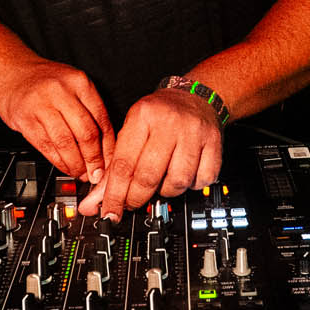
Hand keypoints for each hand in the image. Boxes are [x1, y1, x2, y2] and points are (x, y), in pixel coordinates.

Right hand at [0, 59, 113, 182]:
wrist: (13, 71)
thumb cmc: (46, 81)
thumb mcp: (73, 86)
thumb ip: (89, 110)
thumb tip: (105, 147)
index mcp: (80, 83)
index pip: (101, 120)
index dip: (108, 147)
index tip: (110, 162)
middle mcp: (61, 92)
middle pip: (85, 133)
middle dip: (94, 159)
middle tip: (96, 173)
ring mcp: (41, 105)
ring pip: (65, 143)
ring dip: (76, 164)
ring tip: (80, 173)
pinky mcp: (24, 119)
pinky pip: (46, 146)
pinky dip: (58, 162)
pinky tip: (64, 166)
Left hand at [79, 88, 222, 220]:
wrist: (195, 96)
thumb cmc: (160, 115)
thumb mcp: (131, 131)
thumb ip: (113, 168)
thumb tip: (94, 204)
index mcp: (143, 116)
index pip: (124, 165)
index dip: (114, 195)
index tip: (109, 213)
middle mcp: (169, 123)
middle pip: (149, 177)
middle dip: (136, 199)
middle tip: (131, 204)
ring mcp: (194, 133)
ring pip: (177, 183)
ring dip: (166, 191)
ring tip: (162, 181)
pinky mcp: (215, 143)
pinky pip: (201, 181)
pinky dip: (191, 185)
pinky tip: (185, 173)